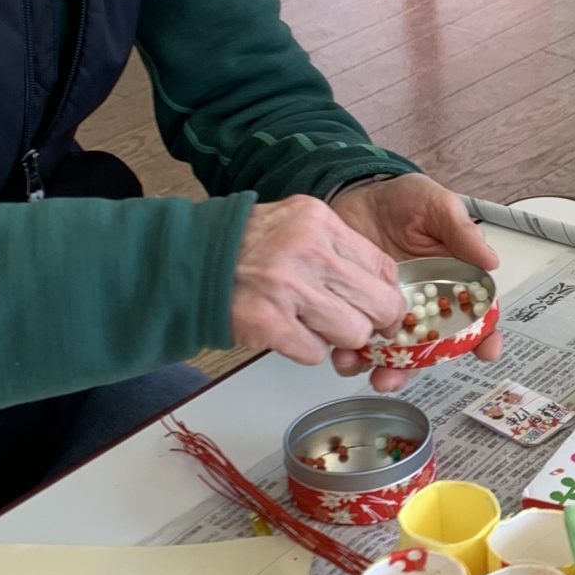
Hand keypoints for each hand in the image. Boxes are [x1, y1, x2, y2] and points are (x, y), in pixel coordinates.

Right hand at [229, 195, 404, 365]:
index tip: (381, 309)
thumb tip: (383, 288)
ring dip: (337, 339)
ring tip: (310, 323)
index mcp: (319, 221)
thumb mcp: (297, 225)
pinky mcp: (268, 323)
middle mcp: (307, 251)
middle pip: (378, 304)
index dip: (387, 296)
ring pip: (352, 334)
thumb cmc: (243, 247)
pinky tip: (286, 330)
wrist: (186, 262)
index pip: (383, 267)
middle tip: (354, 325)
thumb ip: (339, 249)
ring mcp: (287, 288)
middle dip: (372, 323)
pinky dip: (305, 349)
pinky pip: (316, 353)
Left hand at [329, 174, 503, 389]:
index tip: (486, 351)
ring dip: (387, 369)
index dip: (484, 337)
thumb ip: (461, 231)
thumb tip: (490, 260)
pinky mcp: (358, 312)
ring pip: (395, 354)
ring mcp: (390, 313)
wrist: (355, 194)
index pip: (475, 317)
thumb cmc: (402, 201)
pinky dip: (351, 356)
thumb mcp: (436, 206)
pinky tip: (344, 356)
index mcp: (451, 285)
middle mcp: (424, 307)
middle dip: (420, 367)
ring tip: (375, 372)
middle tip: (405, 373)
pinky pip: (356, 343)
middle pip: (431, 348)